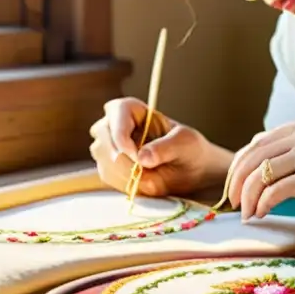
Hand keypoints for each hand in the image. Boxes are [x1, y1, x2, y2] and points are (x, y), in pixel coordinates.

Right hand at [88, 97, 223, 197]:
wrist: (191, 171)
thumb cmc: (190, 150)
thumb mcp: (186, 144)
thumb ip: (165, 148)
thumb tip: (142, 157)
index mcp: (134, 110)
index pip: (117, 111)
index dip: (121, 133)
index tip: (135, 155)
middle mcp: (117, 125)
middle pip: (103, 134)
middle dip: (120, 156)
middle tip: (141, 171)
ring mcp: (111, 147)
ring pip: (102, 156)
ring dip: (122, 172)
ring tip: (149, 178)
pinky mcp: (111, 167)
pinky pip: (107, 175)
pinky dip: (123, 182)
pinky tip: (142, 183)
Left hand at [227, 119, 294, 219]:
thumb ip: (291, 152)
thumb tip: (257, 164)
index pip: (257, 143)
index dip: (239, 165)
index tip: (233, 185)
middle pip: (254, 157)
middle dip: (237, 182)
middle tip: (231, 202)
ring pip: (262, 174)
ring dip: (248, 197)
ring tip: (246, 213)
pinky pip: (277, 190)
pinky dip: (263, 204)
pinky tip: (261, 214)